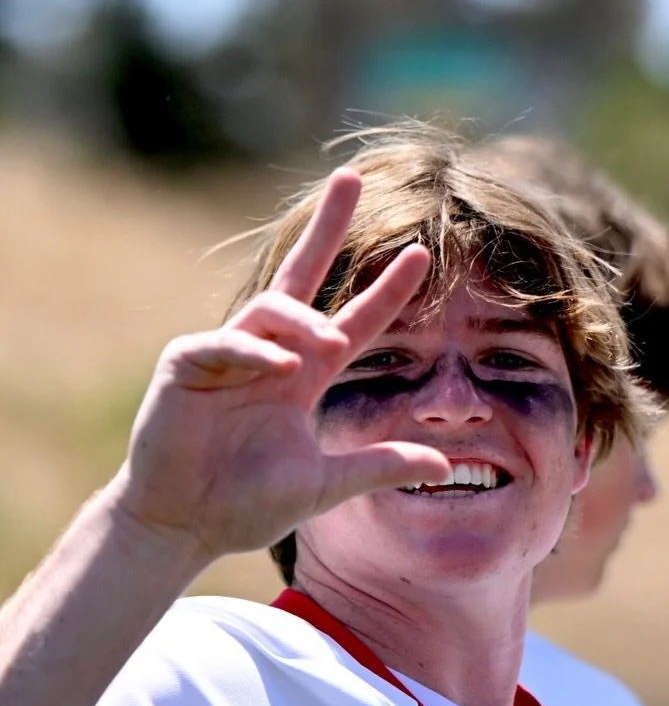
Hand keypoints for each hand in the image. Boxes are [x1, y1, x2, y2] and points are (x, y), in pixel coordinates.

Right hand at [111, 170, 448, 564]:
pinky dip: (254, 352)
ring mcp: (225, 355)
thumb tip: (445, 463)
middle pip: (303, 275)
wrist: (186, 526)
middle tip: (352, 178)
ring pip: (271, 310)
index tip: (420, 254)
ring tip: (329, 343)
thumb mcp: (327, 484)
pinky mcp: (185, 367)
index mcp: (304, 374)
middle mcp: (270, 353)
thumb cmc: (248, 502)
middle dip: (328, 227)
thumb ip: (381, 464)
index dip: (386, 290)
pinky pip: (223, 345)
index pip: (354, 321)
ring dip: (305, 322)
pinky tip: (281, 367)